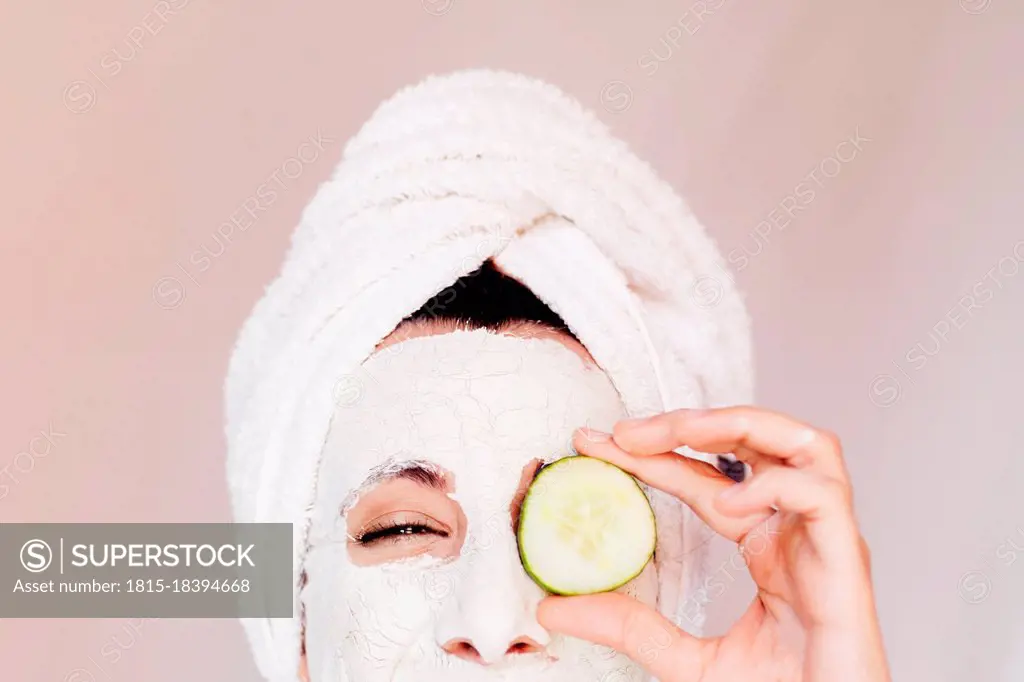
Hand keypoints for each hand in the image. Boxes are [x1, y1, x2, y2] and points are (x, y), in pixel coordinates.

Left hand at [537, 406, 890, 681]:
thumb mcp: (687, 662)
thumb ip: (631, 627)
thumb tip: (553, 608)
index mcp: (767, 545)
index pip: (705, 478)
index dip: (652, 454)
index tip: (595, 442)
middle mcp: (797, 531)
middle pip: (757, 441)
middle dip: (691, 422)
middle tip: (627, 431)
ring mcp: (827, 542)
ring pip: (804, 445)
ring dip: (740, 425)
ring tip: (683, 432)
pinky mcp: (847, 564)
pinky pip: (823, 497)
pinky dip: (776, 487)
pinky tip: (729, 502)